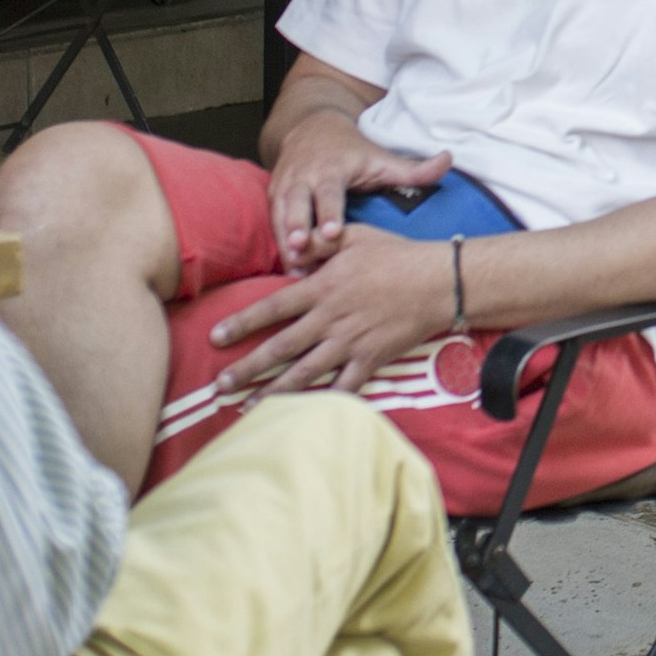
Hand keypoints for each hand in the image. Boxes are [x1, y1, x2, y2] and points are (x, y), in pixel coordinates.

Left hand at [209, 227, 454, 396]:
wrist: (439, 282)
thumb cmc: (397, 255)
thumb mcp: (356, 236)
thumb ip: (320, 243)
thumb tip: (293, 247)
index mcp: (323, 288)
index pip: (272, 307)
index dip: (242, 323)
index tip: (215, 337)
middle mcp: (330, 319)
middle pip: (280, 348)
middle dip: (247, 369)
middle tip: (219, 386)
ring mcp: (350, 343)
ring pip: (304, 374)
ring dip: (273, 393)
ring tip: (248, 409)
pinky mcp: (370, 360)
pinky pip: (342, 387)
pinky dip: (322, 404)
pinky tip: (302, 418)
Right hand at [265, 116, 447, 272]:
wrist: (311, 128)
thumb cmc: (352, 150)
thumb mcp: (380, 158)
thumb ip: (412, 169)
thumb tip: (449, 160)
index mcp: (331, 168)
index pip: (328, 192)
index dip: (328, 213)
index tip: (330, 233)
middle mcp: (303, 177)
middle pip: (297, 206)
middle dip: (297, 229)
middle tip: (302, 251)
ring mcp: (284, 187)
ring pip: (279, 218)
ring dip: (284, 244)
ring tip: (293, 271)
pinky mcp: (273, 198)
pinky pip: (271, 224)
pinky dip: (277, 246)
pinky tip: (288, 271)